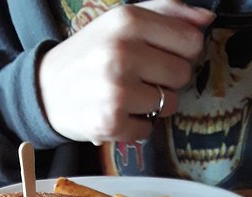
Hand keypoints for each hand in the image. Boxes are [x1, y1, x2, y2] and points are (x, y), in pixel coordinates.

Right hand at [38, 0, 212, 143]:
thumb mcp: (120, 22)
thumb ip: (165, 13)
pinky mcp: (111, 121)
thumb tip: (206, 20)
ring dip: (153, 106)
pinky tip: (117, 114)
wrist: (45, 90)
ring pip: (169, 104)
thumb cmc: (90, 55)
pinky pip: (148, 129)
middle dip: (166, 80)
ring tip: (127, 97)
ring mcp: (116, 89)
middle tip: (141, 79)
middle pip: (183, 74)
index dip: (182, 52)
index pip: (191, 41)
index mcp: (128, 20)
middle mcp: (122, 52)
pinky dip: (136, 127)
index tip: (162, 56)